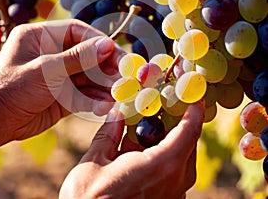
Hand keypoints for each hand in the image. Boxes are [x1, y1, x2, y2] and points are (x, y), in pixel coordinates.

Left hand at [0, 19, 123, 149]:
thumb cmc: (13, 89)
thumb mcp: (47, 69)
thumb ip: (79, 58)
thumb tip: (108, 44)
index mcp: (41, 36)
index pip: (77, 32)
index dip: (99, 41)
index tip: (116, 52)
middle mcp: (51, 53)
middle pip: (87, 55)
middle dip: (105, 67)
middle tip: (124, 76)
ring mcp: (58, 74)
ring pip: (88, 76)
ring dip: (103, 86)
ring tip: (119, 94)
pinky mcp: (63, 94)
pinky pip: (84, 93)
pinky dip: (95, 100)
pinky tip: (105, 105)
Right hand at [59, 100, 204, 198]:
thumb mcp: (93, 162)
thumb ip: (107, 135)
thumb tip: (116, 115)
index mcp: (160, 166)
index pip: (188, 132)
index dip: (193, 111)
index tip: (194, 97)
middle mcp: (173, 183)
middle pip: (186, 144)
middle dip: (176, 123)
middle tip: (163, 107)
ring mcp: (171, 196)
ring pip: (179, 160)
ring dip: (167, 141)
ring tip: (148, 127)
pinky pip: (171, 174)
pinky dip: (161, 157)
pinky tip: (140, 151)